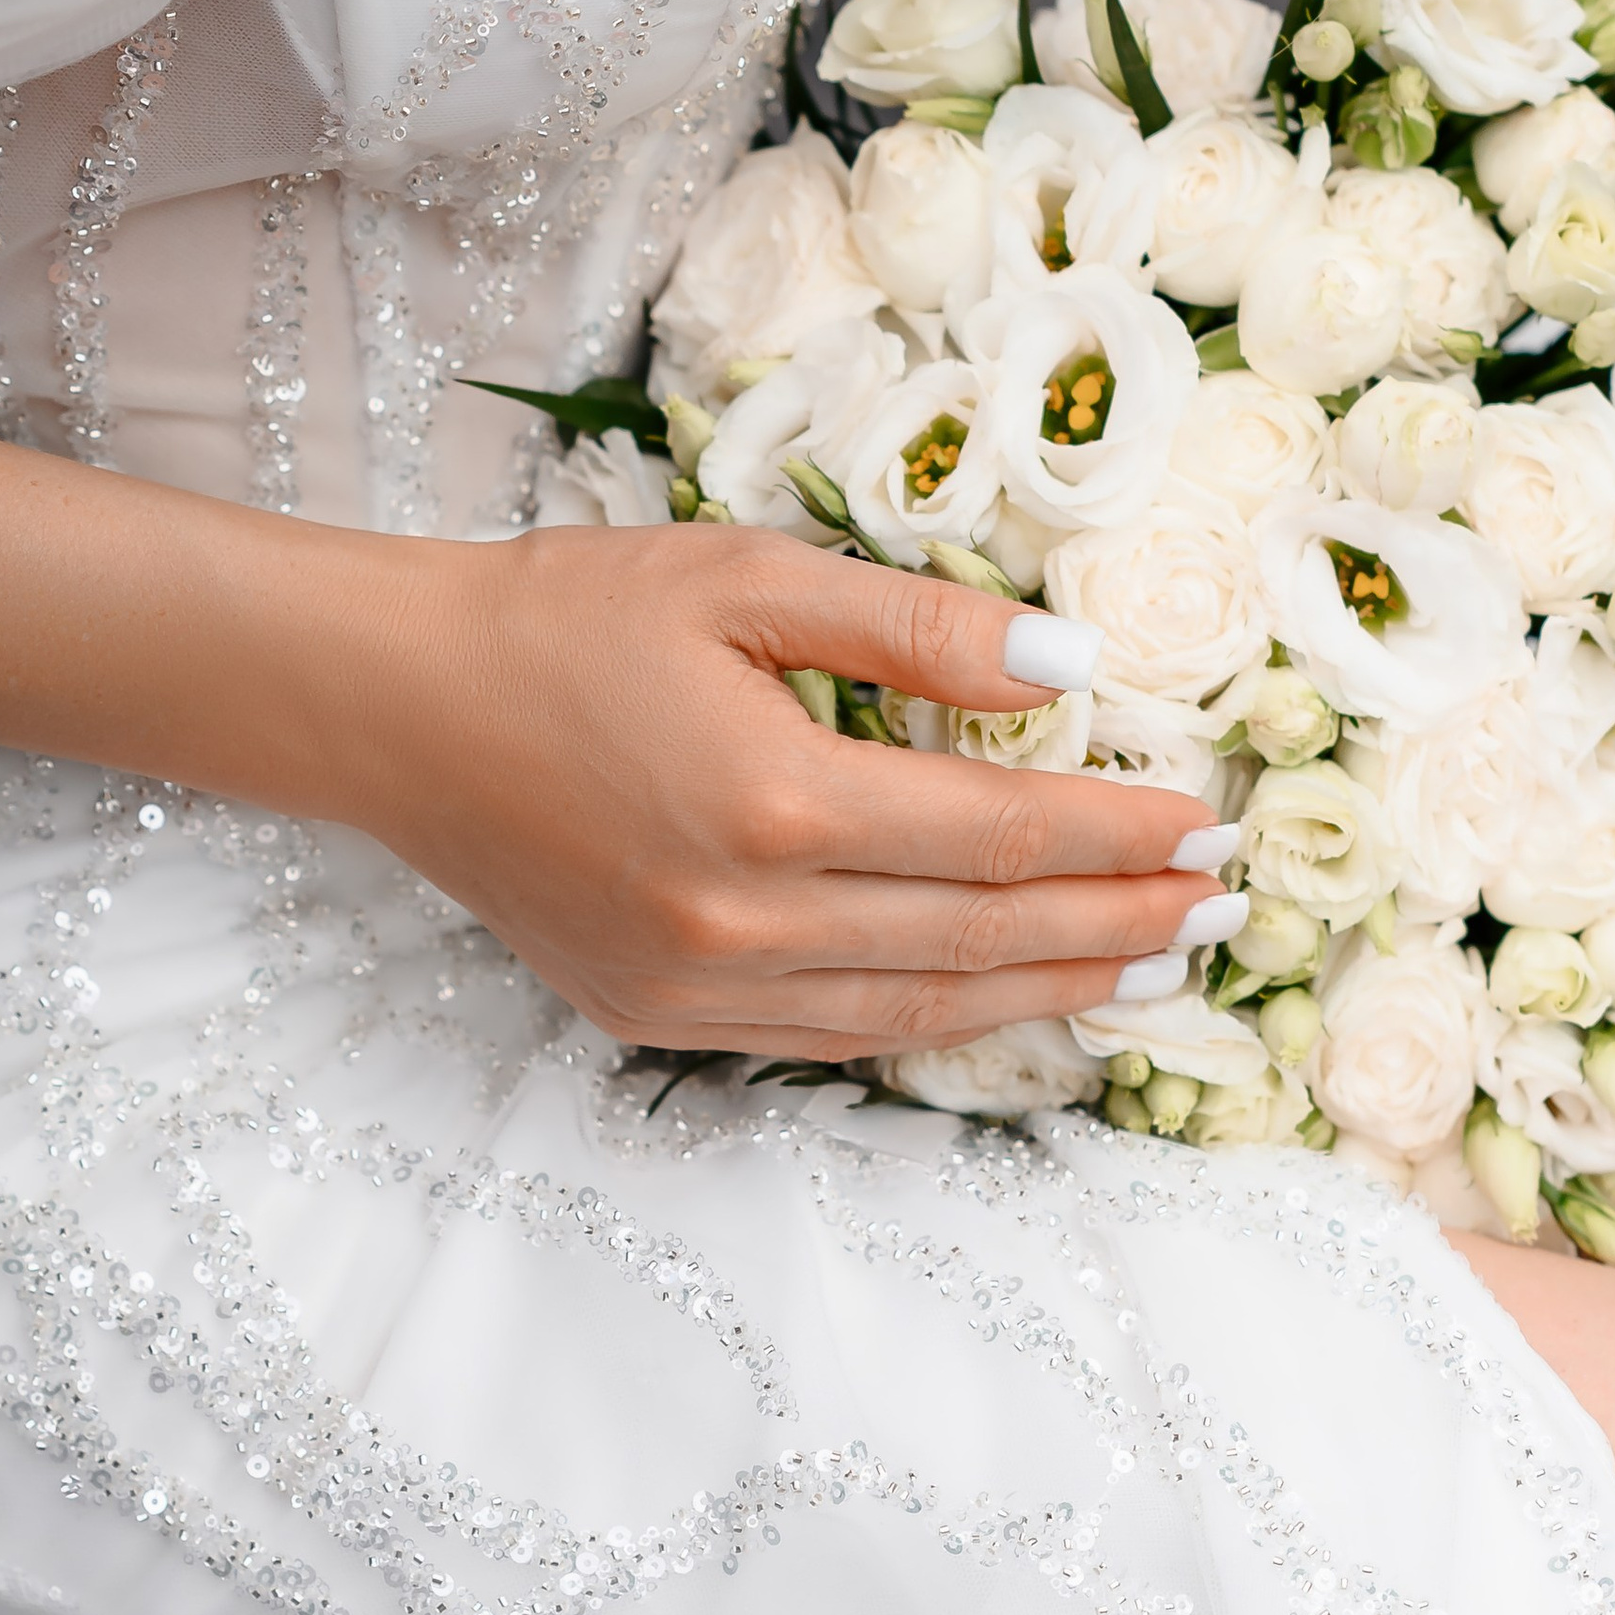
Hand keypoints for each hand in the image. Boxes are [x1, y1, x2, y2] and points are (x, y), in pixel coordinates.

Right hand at [336, 522, 1226, 1056]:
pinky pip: (833, 1038)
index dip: (1117, 834)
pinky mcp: (658, 1019)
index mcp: (777, 804)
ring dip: (1048, 994)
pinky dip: (936, 1022)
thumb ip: (915, 629)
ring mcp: (699, 989)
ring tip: (1148, 974)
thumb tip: (1068, 662)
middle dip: (1117, 927)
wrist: (395, 708)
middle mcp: (746, 922)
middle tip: (1219, 915)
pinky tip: (1002, 999)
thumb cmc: (566, 616)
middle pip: (982, 941)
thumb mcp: (744, 576)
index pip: (1000, 835)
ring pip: (919, 1013)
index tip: (1207, 826)